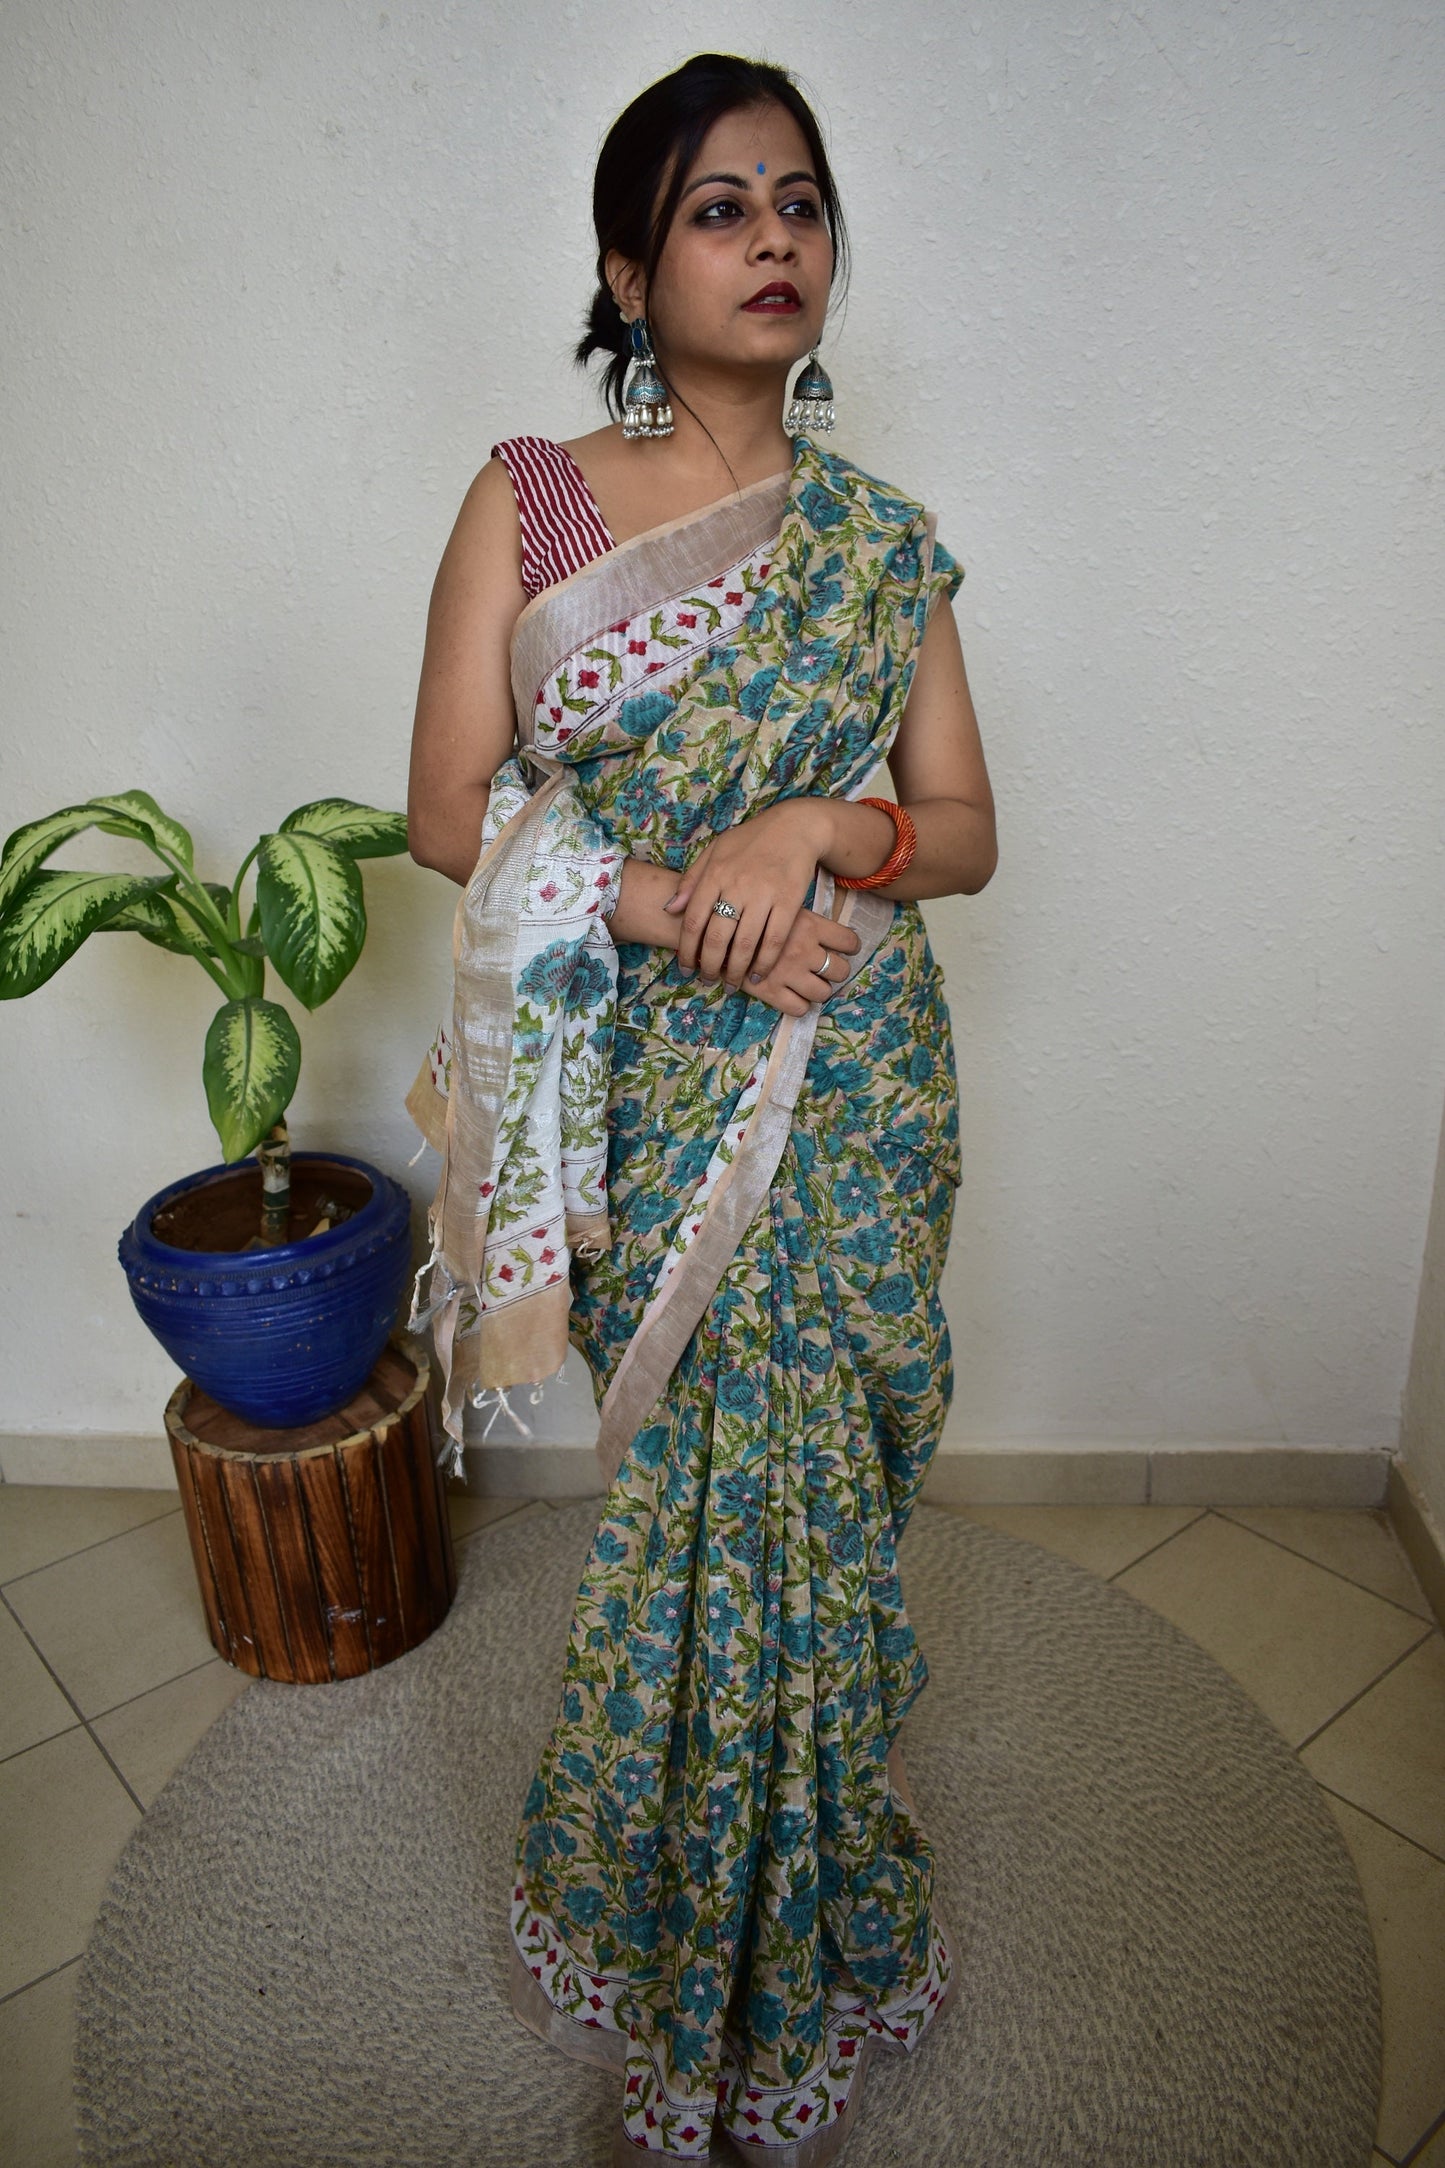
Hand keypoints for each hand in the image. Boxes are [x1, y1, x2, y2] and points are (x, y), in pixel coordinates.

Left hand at [664, 799, 836, 985]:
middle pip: (716, 938)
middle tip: (707, 980)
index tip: (684, 967)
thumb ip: (691, 879)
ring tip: (730, 984)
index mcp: (714, 874)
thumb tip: (670, 909)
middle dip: (708, 966)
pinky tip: (757, 975)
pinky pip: (774, 941)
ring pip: (744, 944)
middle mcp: (736, 886)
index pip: (693, 921)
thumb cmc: (750, 840)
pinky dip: (764, 963)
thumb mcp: (715, 851)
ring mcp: (763, 895)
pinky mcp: (789, 902)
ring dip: (735, 971)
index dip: (686, 950)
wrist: (795, 827)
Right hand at [732, 906, 861, 1017]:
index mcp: (809, 924)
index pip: (848, 941)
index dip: (849, 948)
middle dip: (835, 972)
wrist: (709, 928)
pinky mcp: (771, 992)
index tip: (843, 949)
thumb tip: (822, 930)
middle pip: (841, 971)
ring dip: (818, 990)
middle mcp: (804, 949)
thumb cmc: (744, 913)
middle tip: (822, 969)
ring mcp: (789, 973)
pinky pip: (800, 1009)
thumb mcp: (777, 903)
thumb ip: (800, 917)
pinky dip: (800, 1005)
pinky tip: (791, 995)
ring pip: (824, 993)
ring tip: (806, 983)